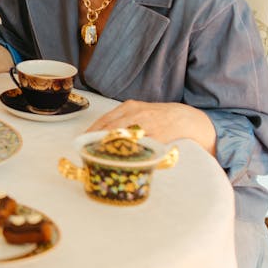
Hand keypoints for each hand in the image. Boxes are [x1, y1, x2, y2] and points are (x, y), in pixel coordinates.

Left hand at [85, 100, 216, 155]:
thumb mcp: (139, 113)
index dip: (92, 132)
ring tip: (100, 158)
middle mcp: (137, 113)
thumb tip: (99, 135)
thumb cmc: (158, 117)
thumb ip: (122, 121)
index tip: (81, 142)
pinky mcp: (158, 136)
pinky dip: (131, 153)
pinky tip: (124, 160)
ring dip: (112, 148)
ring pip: (125, 137)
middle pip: (111, 128)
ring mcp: (148, 124)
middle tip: (88, 152)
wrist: (186, 118)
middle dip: (98, 142)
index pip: (105, 119)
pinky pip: (141, 146)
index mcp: (130, 107)